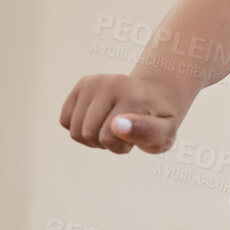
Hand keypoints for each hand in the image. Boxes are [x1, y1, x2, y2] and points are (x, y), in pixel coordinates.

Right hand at [60, 73, 182, 154]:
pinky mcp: (82, 84)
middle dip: (106, 144)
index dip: (121, 147)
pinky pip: (65, 121)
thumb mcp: (165, 134)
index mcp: (134, 97)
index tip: (135, 138)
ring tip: (111, 128)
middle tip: (124, 134)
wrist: (154, 96)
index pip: (109, 138)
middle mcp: (112, 83)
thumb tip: (117, 125)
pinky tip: (98, 122)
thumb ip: (147, 133)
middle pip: (88, 134)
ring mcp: (94, 82)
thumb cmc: (158, 121)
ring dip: (92, 139)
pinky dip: (79, 128)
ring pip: (75, 131)